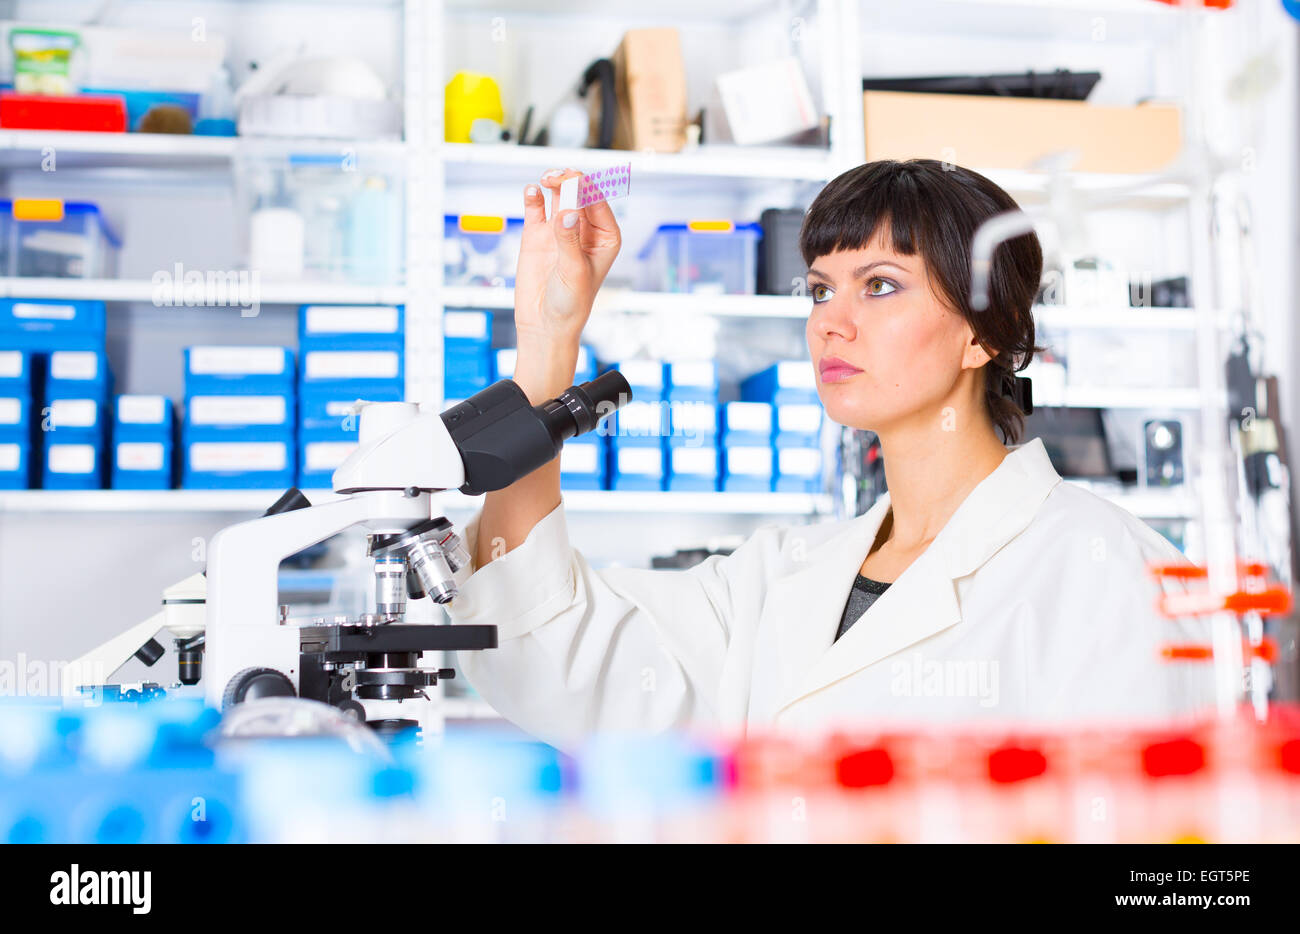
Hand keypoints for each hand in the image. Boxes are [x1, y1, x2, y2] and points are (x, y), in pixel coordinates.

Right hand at [513, 168, 621, 348]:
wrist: (543, 323)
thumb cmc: (570, 304)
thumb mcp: (574, 273)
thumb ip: (569, 241)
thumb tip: (567, 213)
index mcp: (605, 238)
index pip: (599, 204)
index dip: (587, 188)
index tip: (574, 180)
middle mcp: (584, 229)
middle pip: (579, 193)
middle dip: (570, 181)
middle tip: (557, 178)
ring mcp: (560, 228)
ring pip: (560, 194)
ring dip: (554, 182)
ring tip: (546, 179)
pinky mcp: (537, 232)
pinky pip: (537, 206)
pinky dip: (534, 196)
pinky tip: (532, 191)